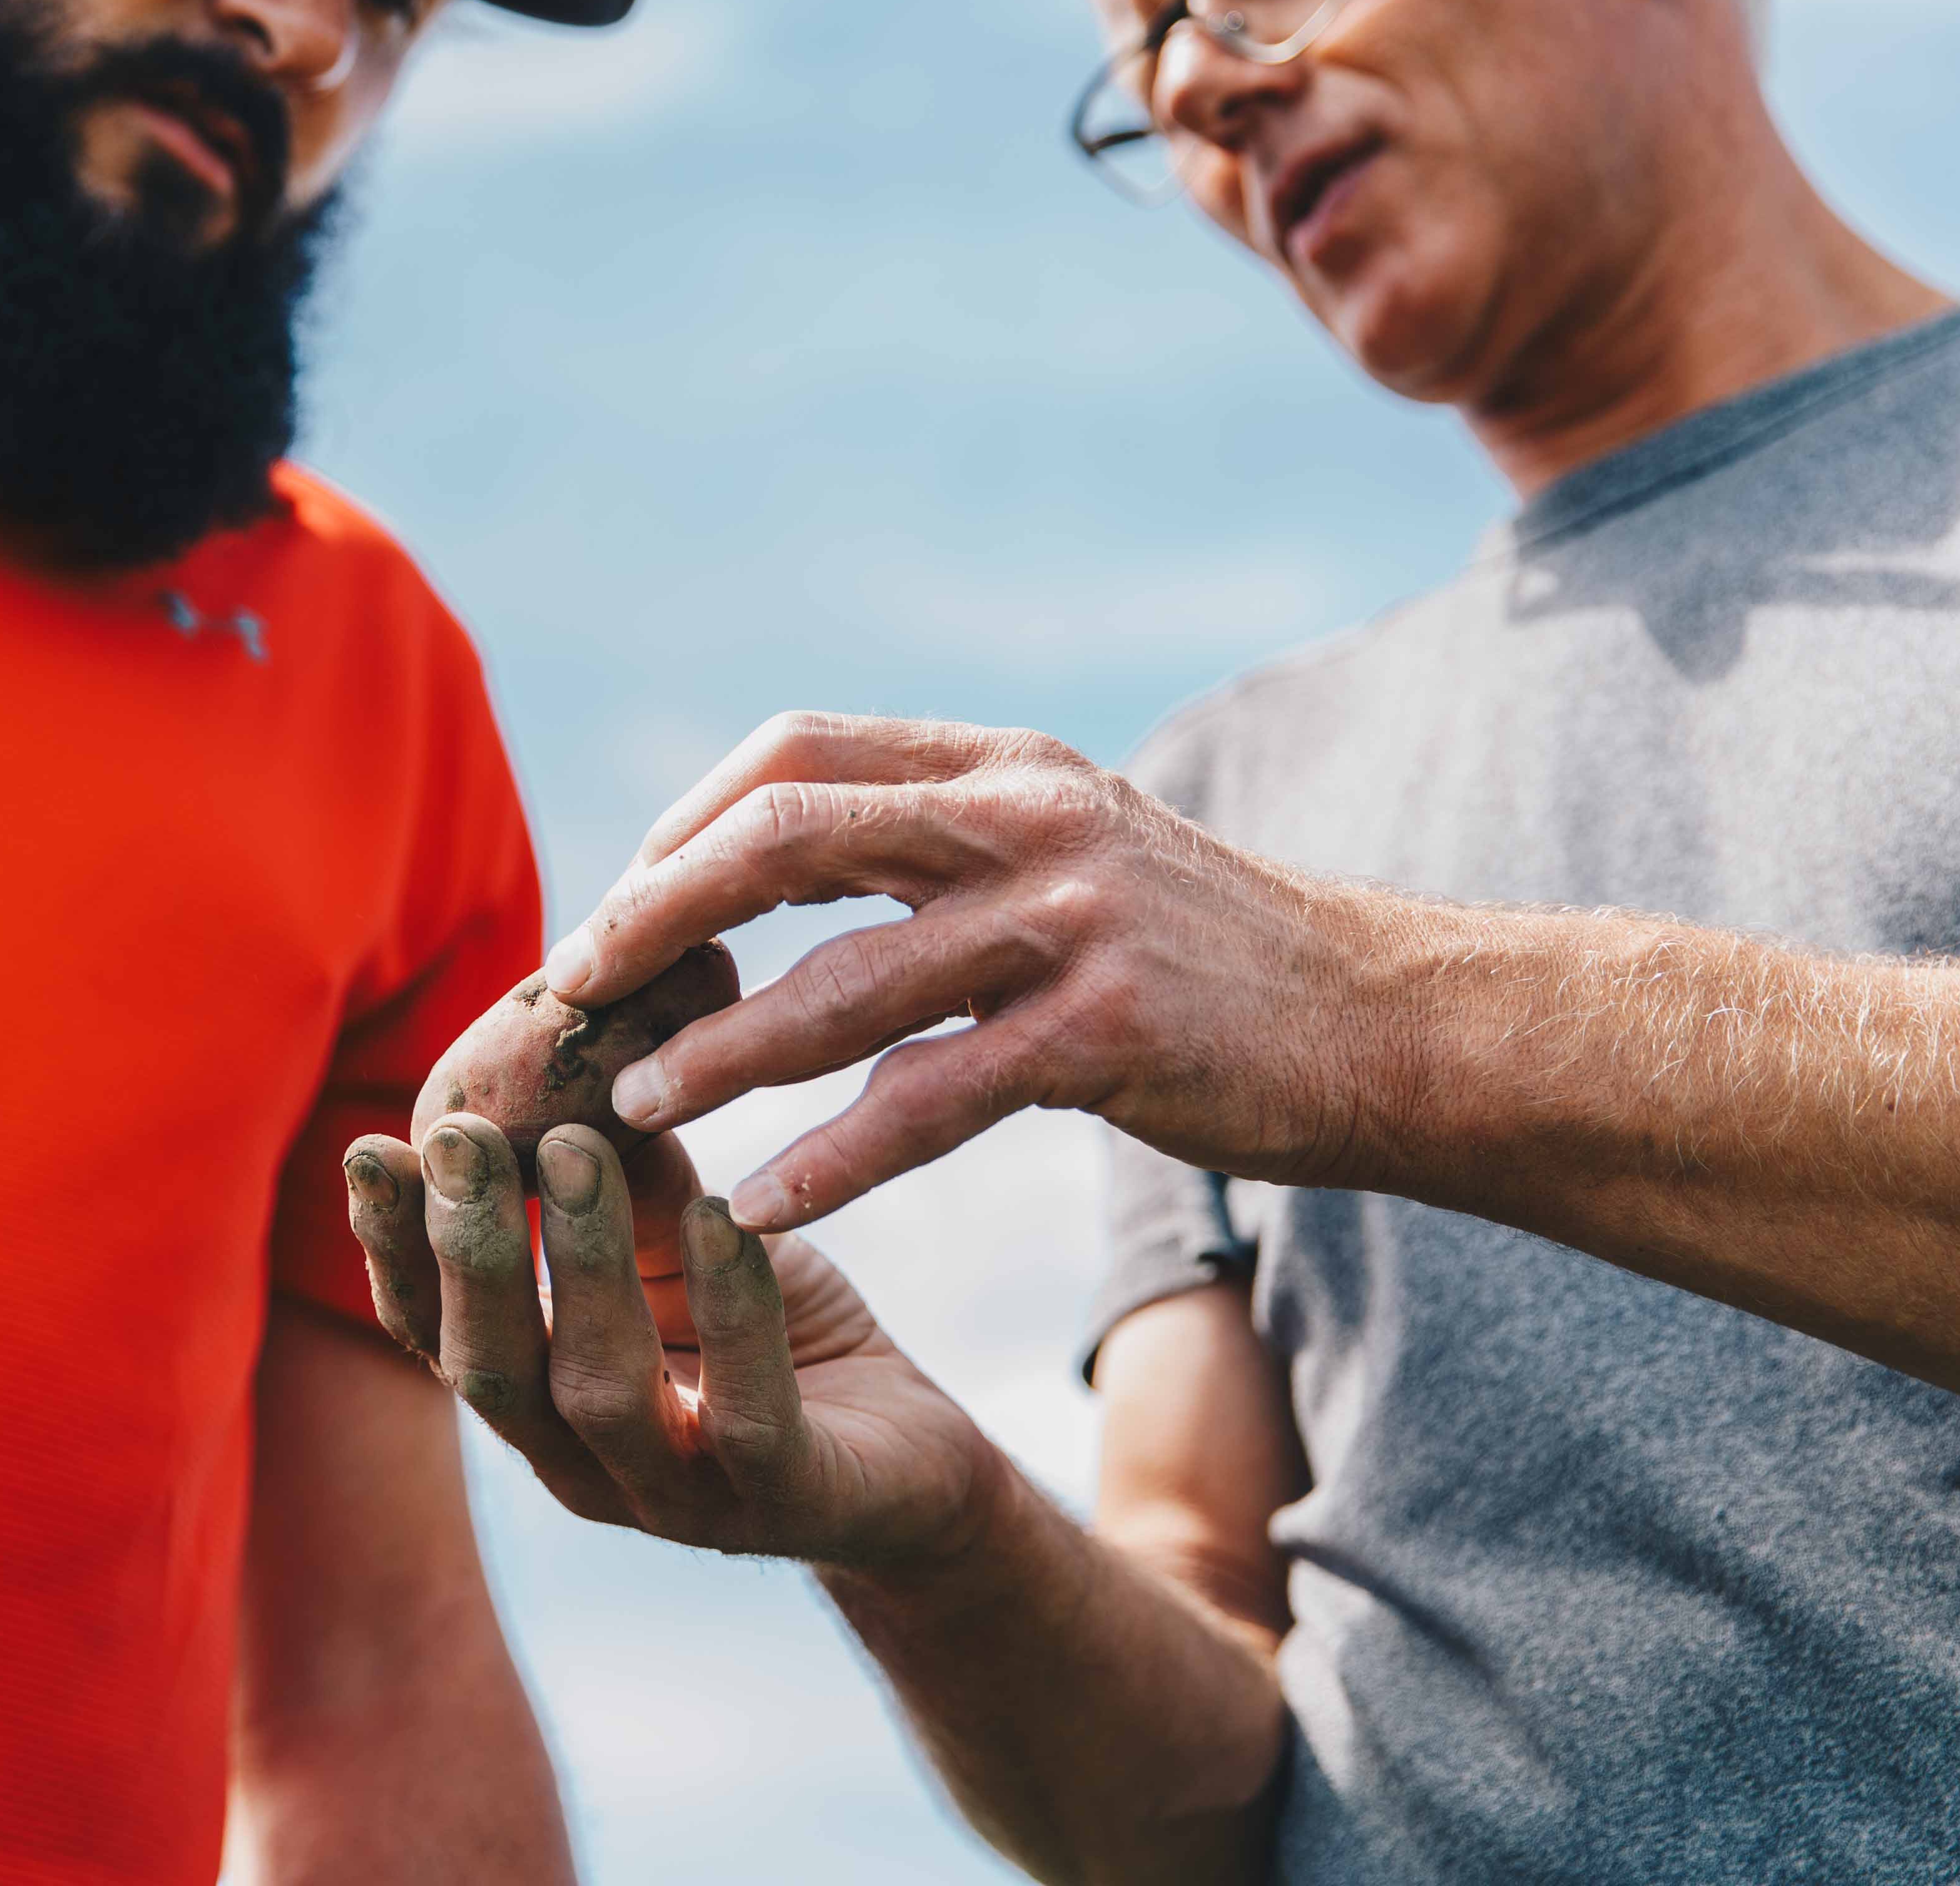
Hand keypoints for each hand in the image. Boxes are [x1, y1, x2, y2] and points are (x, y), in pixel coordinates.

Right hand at [342, 1115, 1003, 1570]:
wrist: (909, 1460)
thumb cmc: (769, 1336)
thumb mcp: (681, 1243)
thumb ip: (619, 1177)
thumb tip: (562, 1059)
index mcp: (540, 1397)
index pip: (438, 1334)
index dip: (395, 1250)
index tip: (372, 1146)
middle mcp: (586, 1462)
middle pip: (493, 1369)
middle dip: (468, 1248)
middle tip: (459, 1137)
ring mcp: (681, 1495)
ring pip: (598, 1390)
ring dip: (581, 1262)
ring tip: (577, 1149)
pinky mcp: (786, 1501)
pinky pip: (745, 1414)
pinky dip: (729, 1313)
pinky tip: (719, 1223)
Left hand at [539, 713, 1399, 1230]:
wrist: (1390, 1019)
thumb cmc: (1205, 953)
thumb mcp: (1070, 849)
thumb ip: (937, 839)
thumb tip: (771, 851)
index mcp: (1002, 764)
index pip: (792, 751)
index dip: (680, 826)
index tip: (613, 913)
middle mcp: (1026, 816)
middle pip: (781, 836)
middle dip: (652, 916)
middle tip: (569, 999)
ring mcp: (1070, 920)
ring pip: (838, 981)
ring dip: (714, 1051)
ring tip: (628, 1113)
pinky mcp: (1110, 1034)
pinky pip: (929, 1101)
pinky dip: (831, 1159)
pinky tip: (761, 1209)